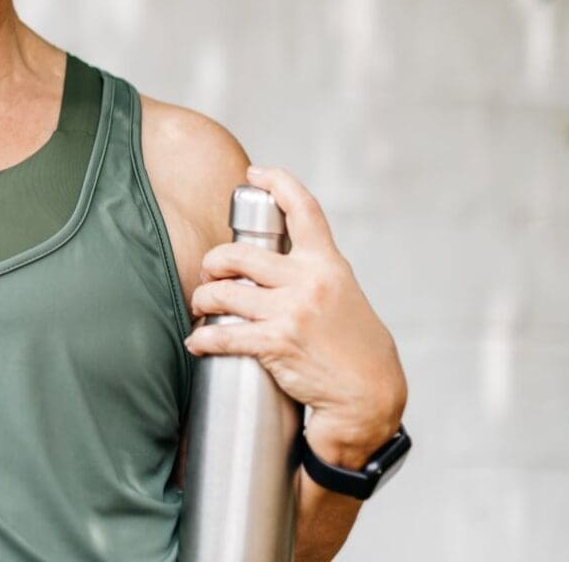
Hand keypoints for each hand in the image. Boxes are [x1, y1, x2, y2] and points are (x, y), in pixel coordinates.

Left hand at [184, 165, 407, 464]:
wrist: (370, 395)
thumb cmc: (355, 348)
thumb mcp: (344, 295)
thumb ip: (314, 274)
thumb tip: (276, 261)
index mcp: (327, 264)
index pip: (304, 209)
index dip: (277, 183)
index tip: (255, 173)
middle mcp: (309, 281)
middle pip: (238, 253)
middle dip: (213, 262)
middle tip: (210, 275)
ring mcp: (292, 311)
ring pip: (224, 291)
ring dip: (203, 299)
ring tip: (201, 307)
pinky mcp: (278, 343)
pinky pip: (224, 334)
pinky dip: (203, 338)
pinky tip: (197, 342)